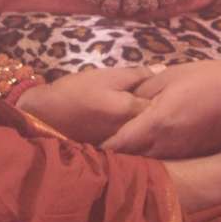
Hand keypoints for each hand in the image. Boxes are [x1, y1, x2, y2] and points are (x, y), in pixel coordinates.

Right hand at [13, 65, 156, 146]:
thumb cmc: (77, 90)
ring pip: (145, 133)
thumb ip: (135, 75)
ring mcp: (122, 144)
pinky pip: (132, 141)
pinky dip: (136, 133)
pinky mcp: (112, 149)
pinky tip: (135, 124)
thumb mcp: (107, 75)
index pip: (162, 107)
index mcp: (131, 110)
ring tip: (155, 112)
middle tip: (167, 100)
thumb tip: (159, 72)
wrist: (46, 114)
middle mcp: (131, 132)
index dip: (170, 98)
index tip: (174, 91)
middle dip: (163, 113)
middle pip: (156, 123)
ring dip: (151, 125)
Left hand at [98, 57, 220, 159]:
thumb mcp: (171, 76)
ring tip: (120, 158)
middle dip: (117, 158)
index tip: (86, 151)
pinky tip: (152, 154)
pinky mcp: (197, 154)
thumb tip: (124, 100)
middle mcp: (167, 143)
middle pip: (134, 157)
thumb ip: (144, 90)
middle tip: (98, 156)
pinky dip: (158, 159)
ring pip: (152, 161)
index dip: (103, 149)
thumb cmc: (209, 77)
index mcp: (156, 122)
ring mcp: (183, 152)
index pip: (120, 143)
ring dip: (137, 160)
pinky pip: (170, 159)